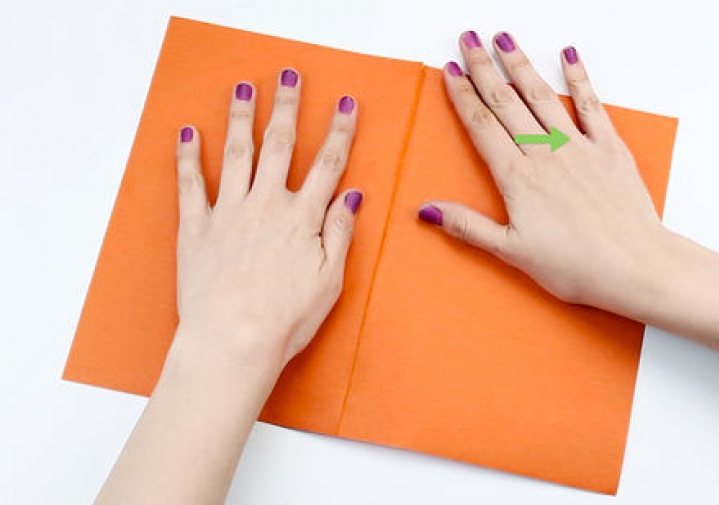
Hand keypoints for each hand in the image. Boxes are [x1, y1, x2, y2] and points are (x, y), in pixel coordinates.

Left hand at [175, 69, 360, 367]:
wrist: (233, 340)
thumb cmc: (285, 319)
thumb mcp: (330, 280)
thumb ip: (340, 233)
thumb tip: (352, 196)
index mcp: (302, 218)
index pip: (328, 165)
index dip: (340, 132)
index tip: (346, 105)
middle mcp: (266, 205)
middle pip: (281, 146)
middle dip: (288, 107)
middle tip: (290, 76)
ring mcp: (229, 213)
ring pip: (237, 153)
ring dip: (241, 117)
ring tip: (243, 89)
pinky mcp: (197, 228)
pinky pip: (191, 184)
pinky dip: (188, 157)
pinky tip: (188, 133)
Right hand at [418, 32, 674, 317]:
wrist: (634, 266)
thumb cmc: (576, 266)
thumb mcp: (512, 251)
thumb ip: (468, 226)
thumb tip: (427, 209)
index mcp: (518, 178)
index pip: (482, 126)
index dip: (464, 96)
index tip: (451, 70)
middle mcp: (545, 154)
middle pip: (506, 102)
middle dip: (485, 68)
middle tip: (469, 39)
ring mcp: (579, 147)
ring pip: (542, 96)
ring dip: (521, 65)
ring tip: (504, 39)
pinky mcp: (610, 149)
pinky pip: (591, 105)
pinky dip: (579, 78)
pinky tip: (569, 56)